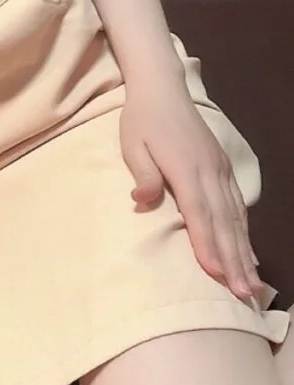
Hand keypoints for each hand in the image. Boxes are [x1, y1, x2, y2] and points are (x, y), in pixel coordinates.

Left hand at [119, 82, 262, 303]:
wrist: (163, 90)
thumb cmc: (142, 120)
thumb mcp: (132, 144)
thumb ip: (143, 174)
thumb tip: (141, 201)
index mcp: (186, 168)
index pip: (199, 213)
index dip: (207, 245)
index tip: (215, 274)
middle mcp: (209, 171)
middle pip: (224, 222)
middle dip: (234, 261)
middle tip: (244, 294)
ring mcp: (220, 170)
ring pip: (235, 218)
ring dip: (243, 253)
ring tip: (251, 284)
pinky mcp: (223, 169)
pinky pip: (238, 206)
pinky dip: (244, 232)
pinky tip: (249, 254)